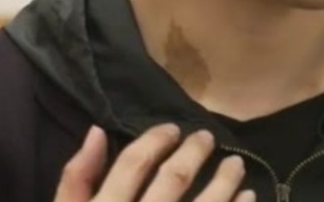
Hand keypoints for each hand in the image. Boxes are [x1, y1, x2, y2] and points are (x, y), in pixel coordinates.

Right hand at [55, 123, 254, 201]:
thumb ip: (77, 181)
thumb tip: (97, 131)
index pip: (132, 166)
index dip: (154, 140)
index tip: (172, 129)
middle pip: (174, 179)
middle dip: (194, 152)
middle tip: (207, 138)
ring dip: (226, 180)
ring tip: (236, 166)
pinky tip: (246, 198)